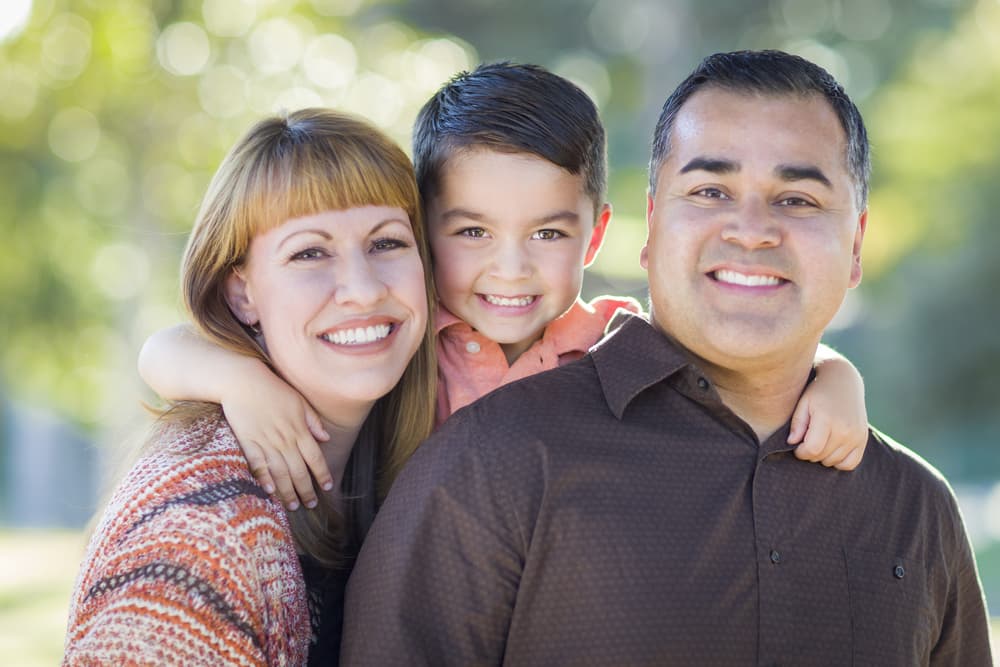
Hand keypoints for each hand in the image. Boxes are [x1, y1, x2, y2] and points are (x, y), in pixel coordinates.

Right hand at [222, 365, 332, 509]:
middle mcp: (285, 439)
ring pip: (280, 472)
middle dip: (306, 490)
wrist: (243, 380)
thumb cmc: (273, 389)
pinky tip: (269, 491)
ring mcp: (266, 441)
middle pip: (299, 470)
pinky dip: (264, 478)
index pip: (315, 457)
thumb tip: (326, 438)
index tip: (328, 487)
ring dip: (287, 491)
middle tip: (310, 504)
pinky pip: (257, 464)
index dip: (322, 474)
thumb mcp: (299, 401)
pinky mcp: (247, 441)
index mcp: (299, 429)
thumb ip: (312, 421)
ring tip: (292, 506)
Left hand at [788, 398, 865, 469]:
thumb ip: (797, 424)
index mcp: (827, 420)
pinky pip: (851, 463)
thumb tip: (792, 442)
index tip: (797, 446)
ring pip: (834, 462)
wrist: (843, 381)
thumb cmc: (818, 392)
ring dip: (823, 457)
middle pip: (822, 457)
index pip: (812, 450)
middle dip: (810, 453)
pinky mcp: (863, 439)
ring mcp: (857, 436)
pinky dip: (839, 462)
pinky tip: (832, 450)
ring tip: (819, 442)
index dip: (801, 452)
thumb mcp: (803, 403)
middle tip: (807, 440)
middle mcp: (845, 430)